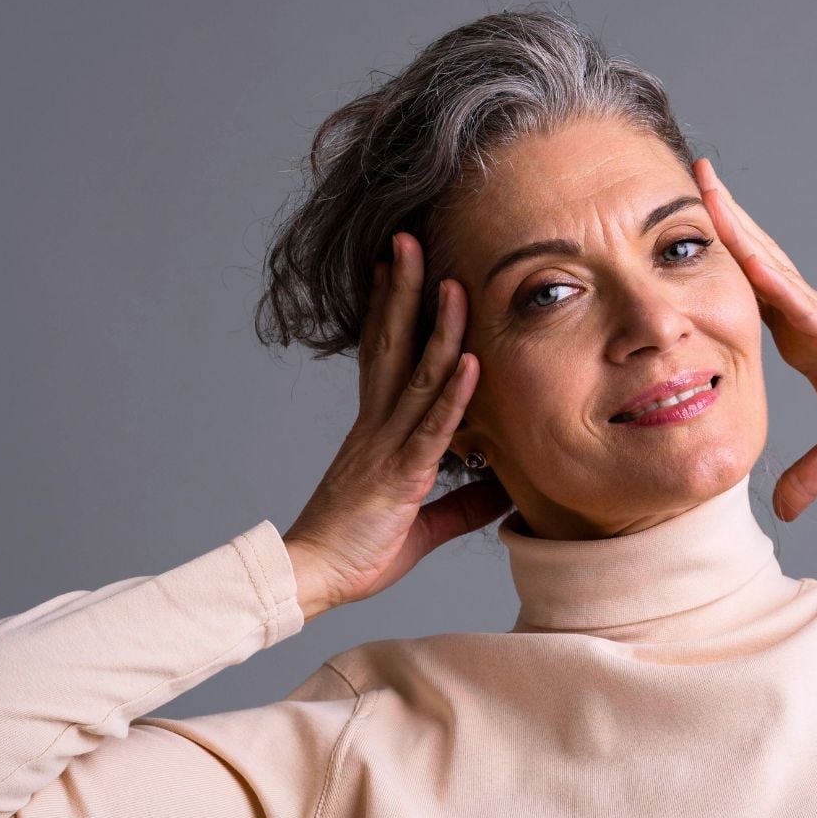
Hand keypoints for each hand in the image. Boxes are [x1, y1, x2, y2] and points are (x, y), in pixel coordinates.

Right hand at [282, 232, 512, 617]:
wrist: (314, 577)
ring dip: (437, 328)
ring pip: (415, 375)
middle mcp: (377, 427)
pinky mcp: (400, 475)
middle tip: (409, 240)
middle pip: (390, 345)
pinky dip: (454, 394)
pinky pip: (432, 429)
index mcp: (376, 431)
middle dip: (401, 291)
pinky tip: (472, 362)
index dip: (388, 309)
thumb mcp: (422, 524)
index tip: (396, 266)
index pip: (382, 356)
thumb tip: (502, 491)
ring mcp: (387, 447)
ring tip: (452, 282)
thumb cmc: (358, 550)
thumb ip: (462, 505)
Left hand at [694, 158, 816, 522]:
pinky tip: (749, 259)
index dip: (707, 264)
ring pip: (769, 269)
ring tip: (704, 193)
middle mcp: (803, 316)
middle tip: (682, 179)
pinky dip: (775, 283)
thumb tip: (784, 511)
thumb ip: (810, 474)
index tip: (668, 239)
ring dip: (736, 232)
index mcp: (796, 335)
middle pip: (748, 261)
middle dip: (716, 220)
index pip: (739, 293)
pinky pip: (804, 304)